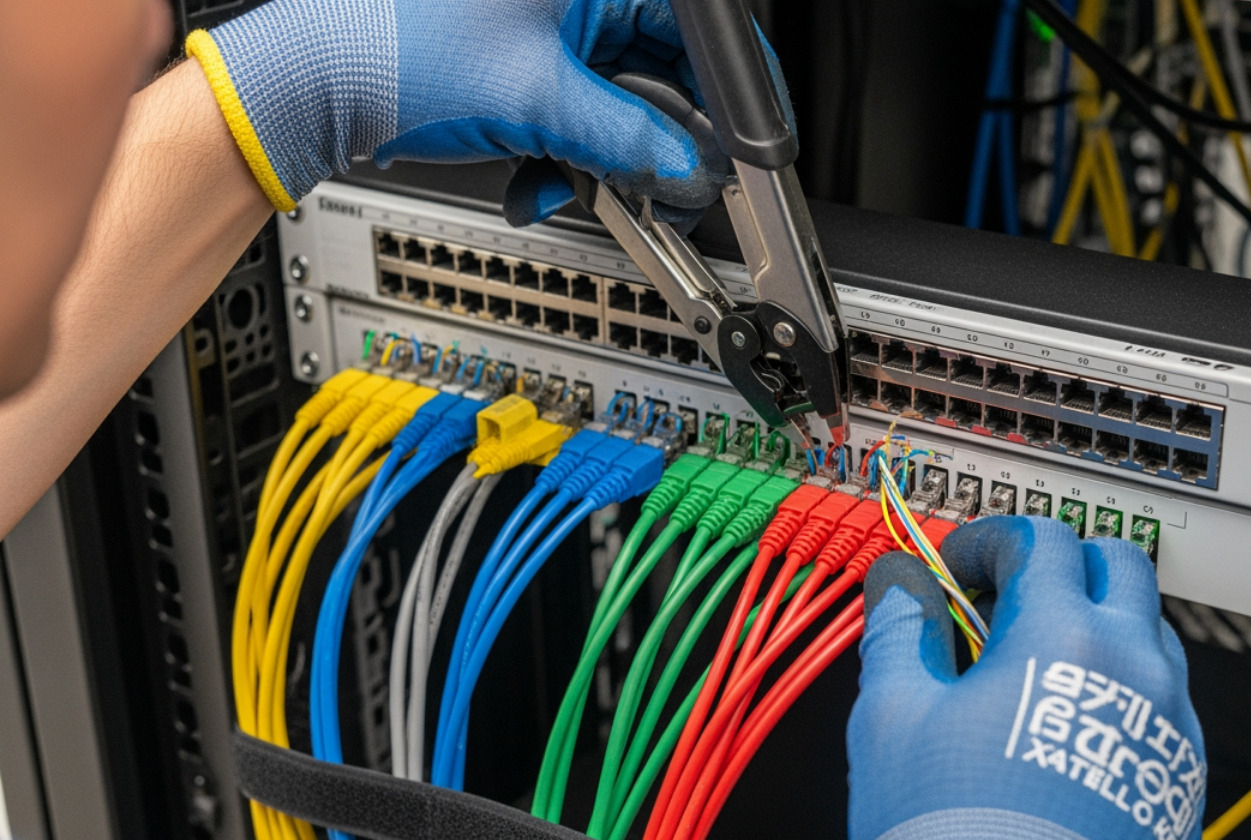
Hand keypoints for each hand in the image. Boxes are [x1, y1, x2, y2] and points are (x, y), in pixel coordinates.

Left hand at [187, 0, 737, 218]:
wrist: (317, 82)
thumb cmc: (399, 49)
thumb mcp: (538, 100)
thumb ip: (630, 139)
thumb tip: (690, 169)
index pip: (702, 41)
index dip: (721, 110)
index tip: (728, 162)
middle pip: (662, 80)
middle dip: (646, 148)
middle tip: (646, 194)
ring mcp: (554, 29)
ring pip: (620, 110)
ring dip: (599, 165)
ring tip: (562, 186)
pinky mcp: (530, 64)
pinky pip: (579, 119)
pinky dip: (565, 159)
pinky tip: (532, 180)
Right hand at [848, 516, 1205, 839]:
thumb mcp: (893, 715)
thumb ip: (900, 628)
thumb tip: (899, 585)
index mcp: (1062, 635)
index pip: (1039, 538)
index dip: (987, 539)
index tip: (957, 565)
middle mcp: (1133, 667)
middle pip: (1116, 562)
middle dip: (1058, 560)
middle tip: (1004, 594)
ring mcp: (1169, 722)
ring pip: (1149, 630)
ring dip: (1096, 620)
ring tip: (1034, 666)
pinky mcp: (1181, 777)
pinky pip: (1165, 699)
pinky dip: (1121, 686)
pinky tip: (1067, 726)